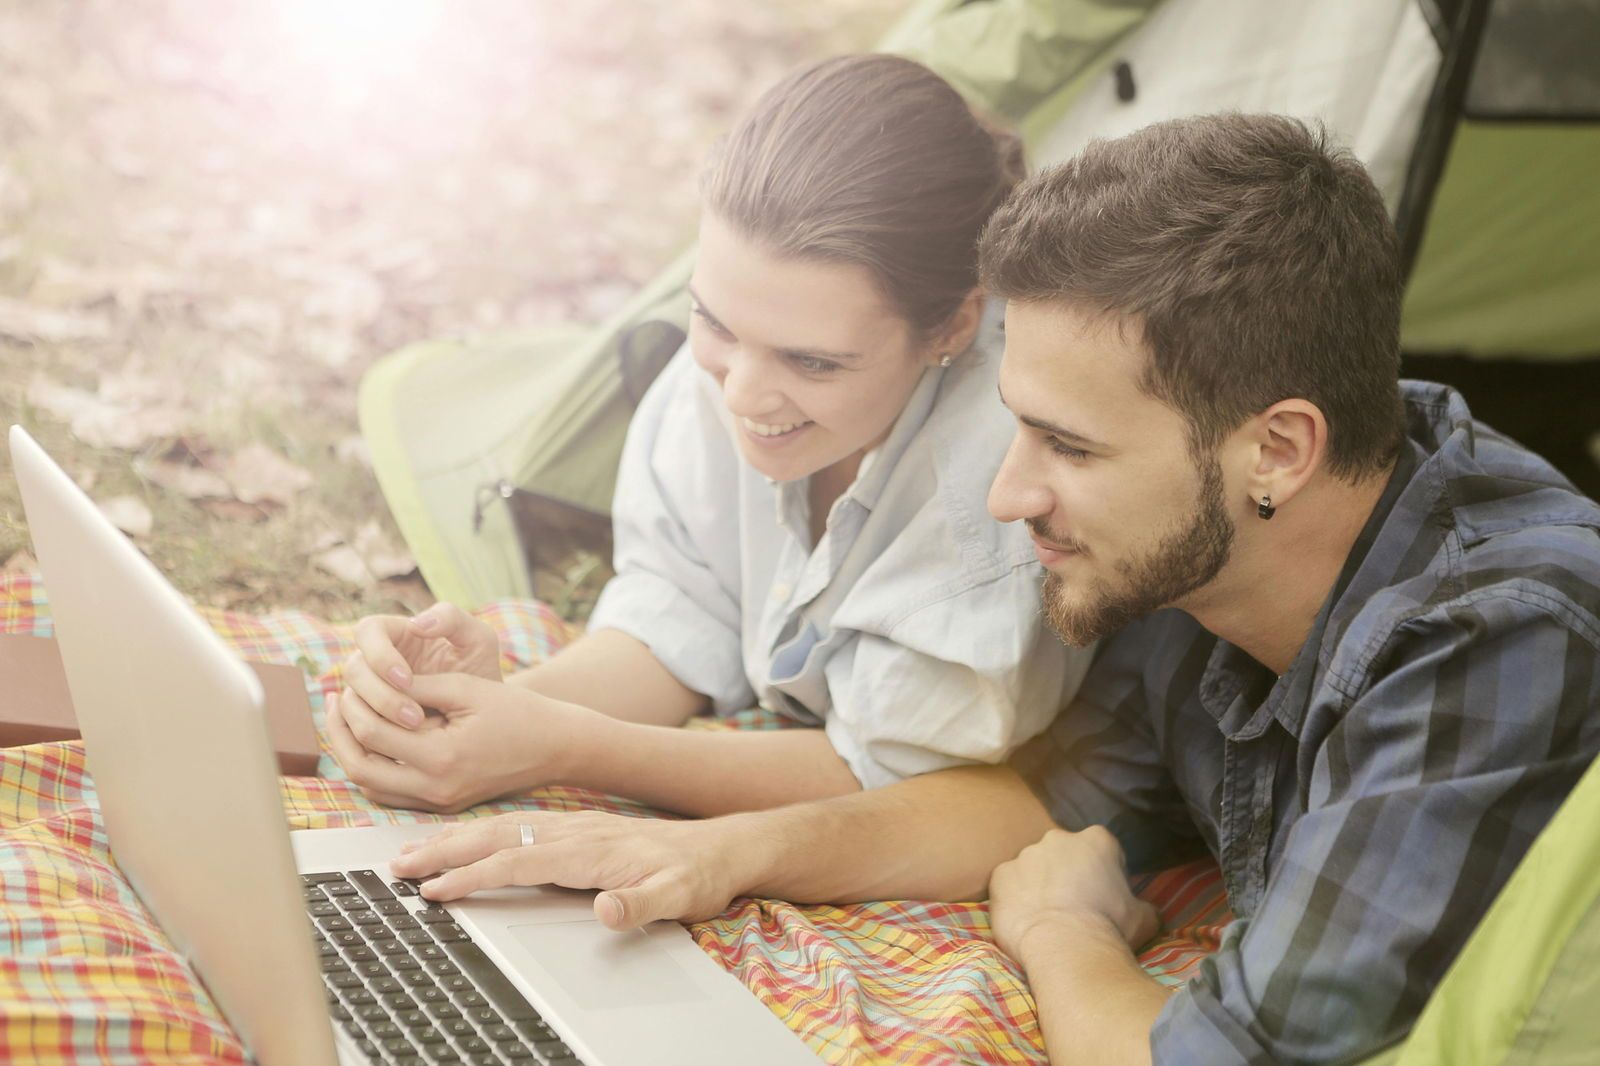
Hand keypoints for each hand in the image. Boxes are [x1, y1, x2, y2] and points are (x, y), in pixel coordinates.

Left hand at [327, 672, 595, 812]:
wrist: (553, 746)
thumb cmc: (517, 712)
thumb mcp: (468, 688)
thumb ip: (418, 686)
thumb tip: (375, 681)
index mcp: (442, 756)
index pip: (374, 732)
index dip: (354, 704)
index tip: (347, 682)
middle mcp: (436, 788)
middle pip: (361, 768)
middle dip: (340, 733)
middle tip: (335, 701)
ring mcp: (438, 802)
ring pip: (371, 786)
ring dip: (351, 753)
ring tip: (345, 719)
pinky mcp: (442, 805)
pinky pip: (391, 794)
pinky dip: (372, 769)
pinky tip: (370, 741)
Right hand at [340, 603, 502, 730]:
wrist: (485, 711)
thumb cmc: (479, 669)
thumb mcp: (477, 640)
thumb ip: (452, 619)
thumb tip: (415, 624)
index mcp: (394, 633)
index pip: (367, 631)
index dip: (379, 655)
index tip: (407, 679)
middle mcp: (373, 661)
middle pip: (353, 669)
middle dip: (380, 693)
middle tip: (413, 715)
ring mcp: (367, 691)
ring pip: (350, 701)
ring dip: (377, 717)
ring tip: (416, 728)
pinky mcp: (370, 719)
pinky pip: (355, 728)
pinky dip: (372, 736)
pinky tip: (400, 745)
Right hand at [388, 810, 747, 928]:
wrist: (721, 848)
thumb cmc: (696, 875)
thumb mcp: (678, 897)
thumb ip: (640, 906)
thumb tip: (605, 911)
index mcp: (589, 849)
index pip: (518, 860)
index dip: (474, 876)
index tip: (435, 892)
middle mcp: (574, 832)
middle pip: (497, 837)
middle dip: (445, 851)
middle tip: (398, 866)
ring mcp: (572, 828)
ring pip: (501, 827)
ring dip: (455, 838)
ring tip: (413, 851)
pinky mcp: (575, 830)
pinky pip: (515, 826)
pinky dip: (480, 833)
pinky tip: (463, 840)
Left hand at [988, 826, 1158, 969]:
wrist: (1066, 949)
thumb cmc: (1110, 930)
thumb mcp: (1145, 918)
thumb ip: (1144, 906)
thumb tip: (1146, 912)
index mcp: (1097, 839)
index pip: (1102, 849)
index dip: (1104, 873)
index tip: (1104, 896)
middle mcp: (1058, 838)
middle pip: (1064, 854)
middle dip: (1067, 874)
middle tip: (1074, 908)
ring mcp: (1025, 855)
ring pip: (1033, 868)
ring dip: (1039, 886)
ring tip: (1048, 919)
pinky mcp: (1001, 875)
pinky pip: (1008, 885)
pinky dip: (1014, 899)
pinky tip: (1026, 922)